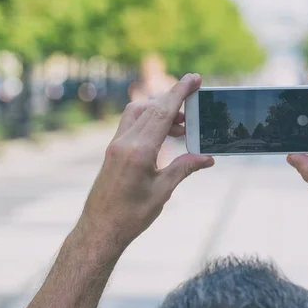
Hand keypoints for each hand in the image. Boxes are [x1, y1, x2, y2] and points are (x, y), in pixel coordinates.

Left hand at [78, 73, 213, 250]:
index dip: (180, 93)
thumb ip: (184, 169)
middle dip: (174, 99)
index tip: (194, 78)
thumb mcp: (162, 192)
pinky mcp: (112, 150)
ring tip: (182, 125)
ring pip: (138, 112)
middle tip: (195, 102)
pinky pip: (132, 124)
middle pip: (151, 108)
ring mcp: (115, 145)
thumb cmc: (130, 216)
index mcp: (139, 151)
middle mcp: (124, 143)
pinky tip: (164, 134)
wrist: (100, 230)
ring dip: (161, 110)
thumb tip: (207, 158)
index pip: (162, 113)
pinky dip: (149, 120)